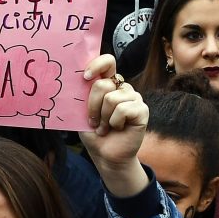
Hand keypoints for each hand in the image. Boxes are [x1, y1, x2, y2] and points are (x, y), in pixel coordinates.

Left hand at [78, 56, 148, 195]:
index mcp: (109, 84)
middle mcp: (123, 88)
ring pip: (112, 99)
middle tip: (94, 121)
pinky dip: (115, 122)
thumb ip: (83, 94)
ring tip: (106, 127)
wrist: (106, 155)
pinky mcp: (142, 110)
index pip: (107, 62)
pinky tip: (118, 128)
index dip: (96, 65)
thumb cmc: (94, 134)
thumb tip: (76, 79)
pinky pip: (123, 109)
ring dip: (104, 118)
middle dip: (93, 106)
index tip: (84, 77)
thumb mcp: (83, 112)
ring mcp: (134, 98)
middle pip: (103, 84)